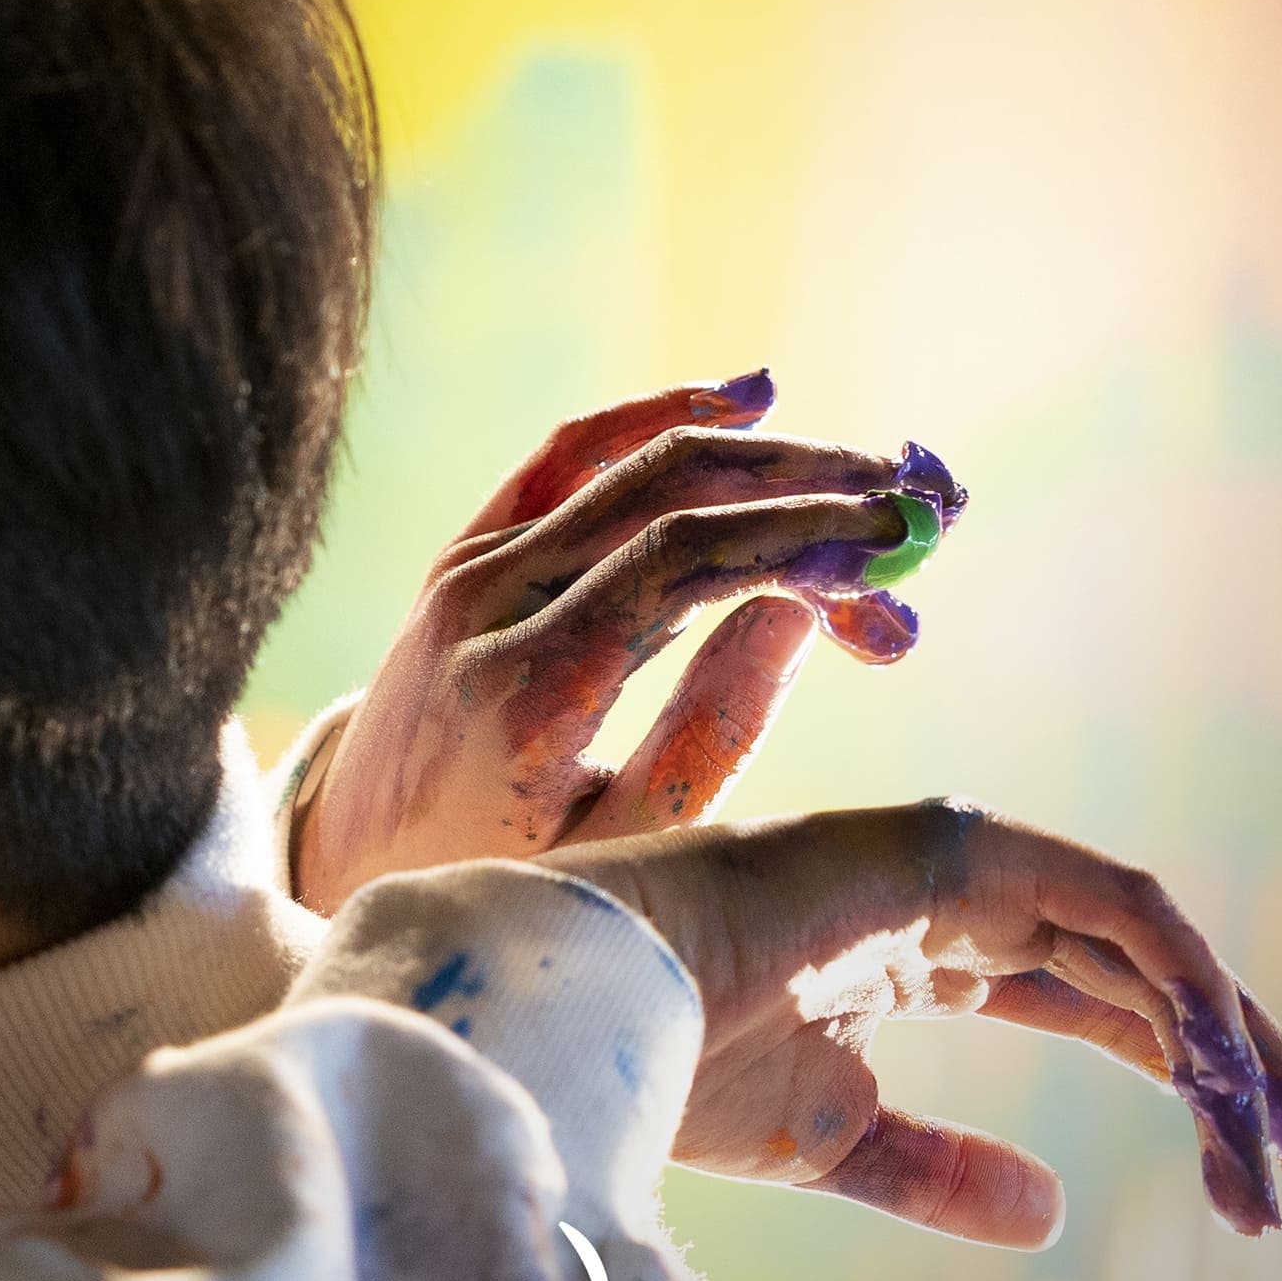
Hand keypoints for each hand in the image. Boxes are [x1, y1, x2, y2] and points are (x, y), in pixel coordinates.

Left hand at [294, 373, 963, 912]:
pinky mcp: (465, 554)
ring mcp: (469, 569)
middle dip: (813, 492)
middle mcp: (486, 607)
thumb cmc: (508, 878)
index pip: (682, 563)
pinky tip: (752, 402)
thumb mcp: (621, 847)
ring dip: (768, 460)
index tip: (905, 550)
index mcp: (526, 691)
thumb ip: (712, 735)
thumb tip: (799, 610)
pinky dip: (657, 420)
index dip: (803, 539)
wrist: (354, 862)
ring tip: (879, 479)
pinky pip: (566, 456)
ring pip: (631, 467)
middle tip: (927, 513)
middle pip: (671, 499)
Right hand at [543, 804, 1281, 1246]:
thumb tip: (1050, 1214)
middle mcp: (947, 894)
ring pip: (1146, 946)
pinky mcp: (947, 847)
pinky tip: (1217, 1075)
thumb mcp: (827, 1142)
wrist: (568, 1015)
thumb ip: (934, 1170)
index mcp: (914, 952)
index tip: (1265, 1192)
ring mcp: (950, 862)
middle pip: (1146, 977)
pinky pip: (1111, 909)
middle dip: (1247, 1073)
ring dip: (1235, 1048)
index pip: (1097, 1005)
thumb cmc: (657, 1066)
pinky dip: (1179, 986)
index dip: (1188, 1085)